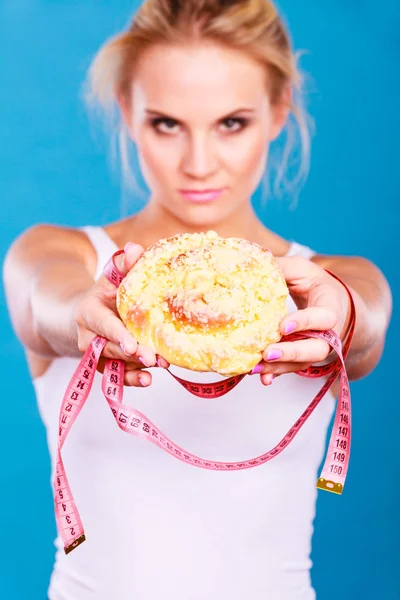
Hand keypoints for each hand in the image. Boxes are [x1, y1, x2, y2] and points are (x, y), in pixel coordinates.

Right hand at [74, 243, 168, 387]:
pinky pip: (117, 377)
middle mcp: (88, 337)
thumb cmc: (105, 294)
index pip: (103, 325)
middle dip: (134, 354)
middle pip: (111, 349)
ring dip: (137, 367)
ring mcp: (97, 355)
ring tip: (159, 366)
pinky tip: (148, 380)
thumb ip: (124, 264)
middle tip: (155, 357)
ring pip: (116, 365)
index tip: (132, 344)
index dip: (117, 335)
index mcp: (88, 313)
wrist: (86, 317)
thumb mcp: (111, 276)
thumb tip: (136, 248)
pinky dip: (132, 380)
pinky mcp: (106, 367)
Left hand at [253, 256, 350, 385]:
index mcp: (331, 306)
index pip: (324, 317)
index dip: (305, 322)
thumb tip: (255, 263)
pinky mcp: (303, 357)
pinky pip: (292, 368)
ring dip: (279, 367)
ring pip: (302, 363)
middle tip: (267, 353)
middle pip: (316, 349)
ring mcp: (317, 348)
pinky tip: (262, 377)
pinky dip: (276, 374)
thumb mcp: (302, 270)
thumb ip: (282, 268)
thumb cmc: (315, 284)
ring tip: (254, 367)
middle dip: (292, 353)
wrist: (332, 304)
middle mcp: (329, 333)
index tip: (283, 325)